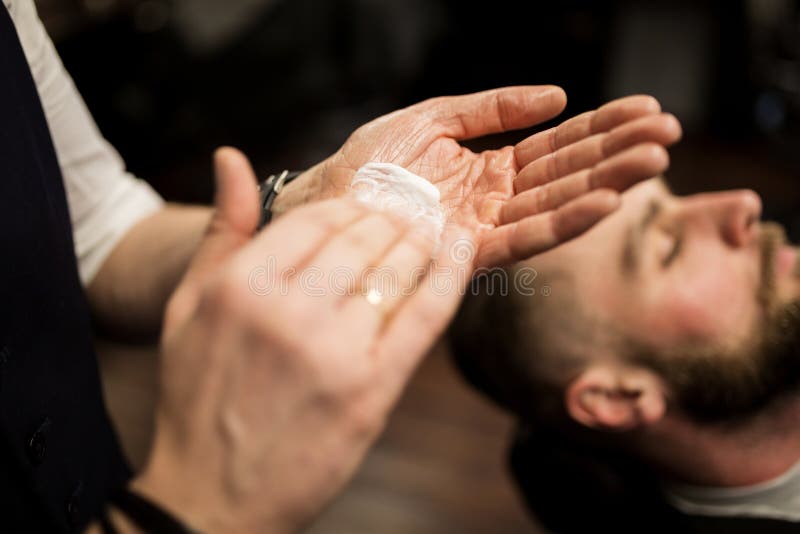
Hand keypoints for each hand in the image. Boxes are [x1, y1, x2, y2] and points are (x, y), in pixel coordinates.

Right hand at [132, 149, 473, 532]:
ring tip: (434, 226)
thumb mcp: (186, 308)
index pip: (315, 219)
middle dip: (392, 218)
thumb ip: (221, 231)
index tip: (370, 205)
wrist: (212, 495)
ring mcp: (333, 351)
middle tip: (413, 209)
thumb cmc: (197, 397)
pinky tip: (462, 249)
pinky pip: (423, 316)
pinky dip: (449, 276)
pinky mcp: (371, 390)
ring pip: (396, 271)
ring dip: (422, 240)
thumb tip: (230, 157)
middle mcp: (286, 311)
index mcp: (239, 285)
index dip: (351, 206)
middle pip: (361, 239)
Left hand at [275, 87, 680, 267]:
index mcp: (491, 168)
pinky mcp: (468, 254)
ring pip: (557, 204)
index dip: (602, 128)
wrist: (327, 199)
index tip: (647, 110)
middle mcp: (497, 201)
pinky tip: (606, 203)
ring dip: (607, 183)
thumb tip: (558, 97)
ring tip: (653, 160)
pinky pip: (525, 237)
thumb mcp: (433, 118)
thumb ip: (492, 108)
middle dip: (618, 153)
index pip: (558, 146)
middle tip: (669, 133)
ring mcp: (485, 229)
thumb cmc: (371, 162)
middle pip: (568, 174)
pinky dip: (566, 221)